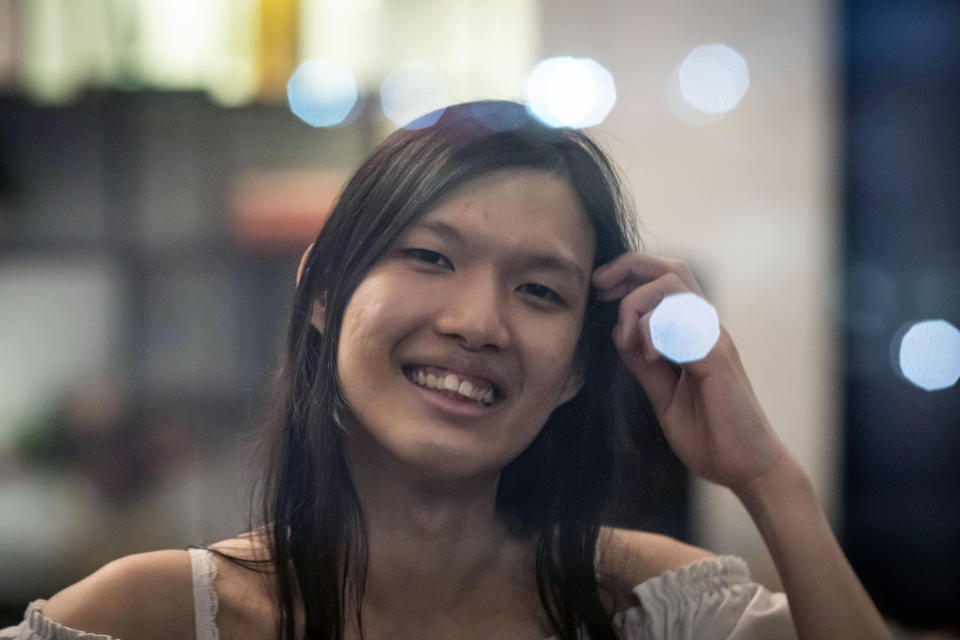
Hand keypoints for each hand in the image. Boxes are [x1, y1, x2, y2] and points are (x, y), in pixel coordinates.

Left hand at [592, 252, 791, 491]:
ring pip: (673, 285)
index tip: (600, 288)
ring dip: (637, 303)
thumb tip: (619, 334)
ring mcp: (713, 339)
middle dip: (628, 268)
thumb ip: (644, 365)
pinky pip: (682, 322)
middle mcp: (705, 329)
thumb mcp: (663, 395)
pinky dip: (654, 329)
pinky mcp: (717, 357)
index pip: (664, 281)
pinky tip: (647, 355)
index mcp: (693, 334)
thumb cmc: (710, 434)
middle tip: (599, 286)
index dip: (629, 274)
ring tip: (626, 338)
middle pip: (670, 268)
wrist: (746, 468)